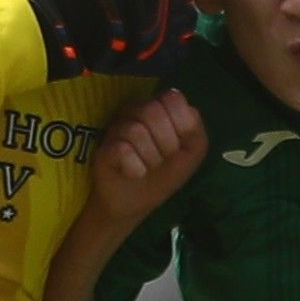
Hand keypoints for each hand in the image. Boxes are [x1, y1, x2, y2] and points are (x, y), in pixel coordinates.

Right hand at [90, 88, 207, 226]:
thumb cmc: (164, 173)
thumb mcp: (191, 153)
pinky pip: (122, 150)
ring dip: (150, 159)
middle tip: (161, 158)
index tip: (177, 144)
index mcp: (160, 107)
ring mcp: (117, 127)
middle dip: (166, 144)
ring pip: (136, 131)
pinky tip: (134, 173)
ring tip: (147, 166)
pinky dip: (135, 168)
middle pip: (153, 111)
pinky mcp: (104, 148)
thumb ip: (195, 131)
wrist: (134, 204)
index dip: (180, 124)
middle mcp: (136, 110)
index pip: (172, 97)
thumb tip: (185, 114)